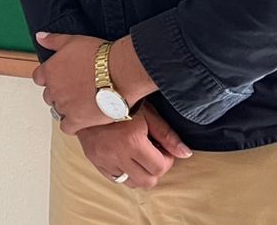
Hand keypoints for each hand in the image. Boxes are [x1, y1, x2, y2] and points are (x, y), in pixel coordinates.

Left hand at [33, 32, 135, 134]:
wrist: (119, 72)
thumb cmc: (99, 55)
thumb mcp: (73, 41)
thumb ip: (53, 40)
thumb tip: (39, 37)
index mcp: (50, 71)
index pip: (38, 78)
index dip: (50, 79)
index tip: (61, 78)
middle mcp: (54, 89)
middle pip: (49, 95)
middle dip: (60, 93)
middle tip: (76, 90)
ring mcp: (64, 106)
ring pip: (58, 111)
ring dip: (68, 108)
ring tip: (83, 103)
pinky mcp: (77, 121)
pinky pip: (66, 128)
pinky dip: (72, 125)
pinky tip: (82, 118)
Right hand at [74, 104, 191, 188]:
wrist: (91, 95)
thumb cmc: (121, 100)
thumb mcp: (148, 114)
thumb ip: (167, 135)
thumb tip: (185, 153)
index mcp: (132, 141)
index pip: (159, 168)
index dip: (167, 160)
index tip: (163, 148)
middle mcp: (116, 153)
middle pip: (146, 181)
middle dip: (154, 170)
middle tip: (152, 153)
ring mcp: (103, 159)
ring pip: (130, 182)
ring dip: (139, 173)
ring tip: (138, 155)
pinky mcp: (94, 160)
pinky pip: (114, 178)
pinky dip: (123, 172)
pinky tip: (125, 156)